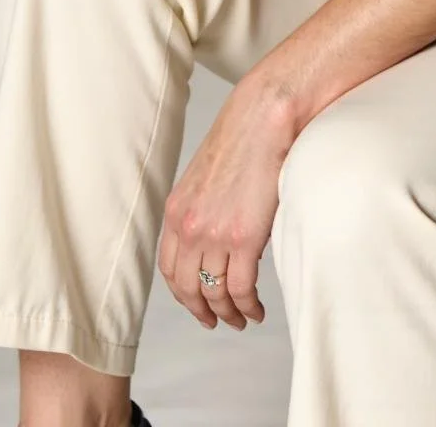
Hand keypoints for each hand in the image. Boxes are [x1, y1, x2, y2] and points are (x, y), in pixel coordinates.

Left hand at [157, 79, 295, 330]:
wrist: (266, 115)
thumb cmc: (245, 134)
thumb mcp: (207, 175)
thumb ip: (204, 207)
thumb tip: (219, 233)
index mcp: (177, 210)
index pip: (169, 268)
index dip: (182, 292)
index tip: (195, 302)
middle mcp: (189, 227)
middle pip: (187, 288)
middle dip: (202, 311)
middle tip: (216, 321)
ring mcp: (215, 235)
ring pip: (215, 294)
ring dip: (228, 314)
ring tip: (242, 319)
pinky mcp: (244, 238)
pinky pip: (241, 289)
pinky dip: (248, 307)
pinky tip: (257, 310)